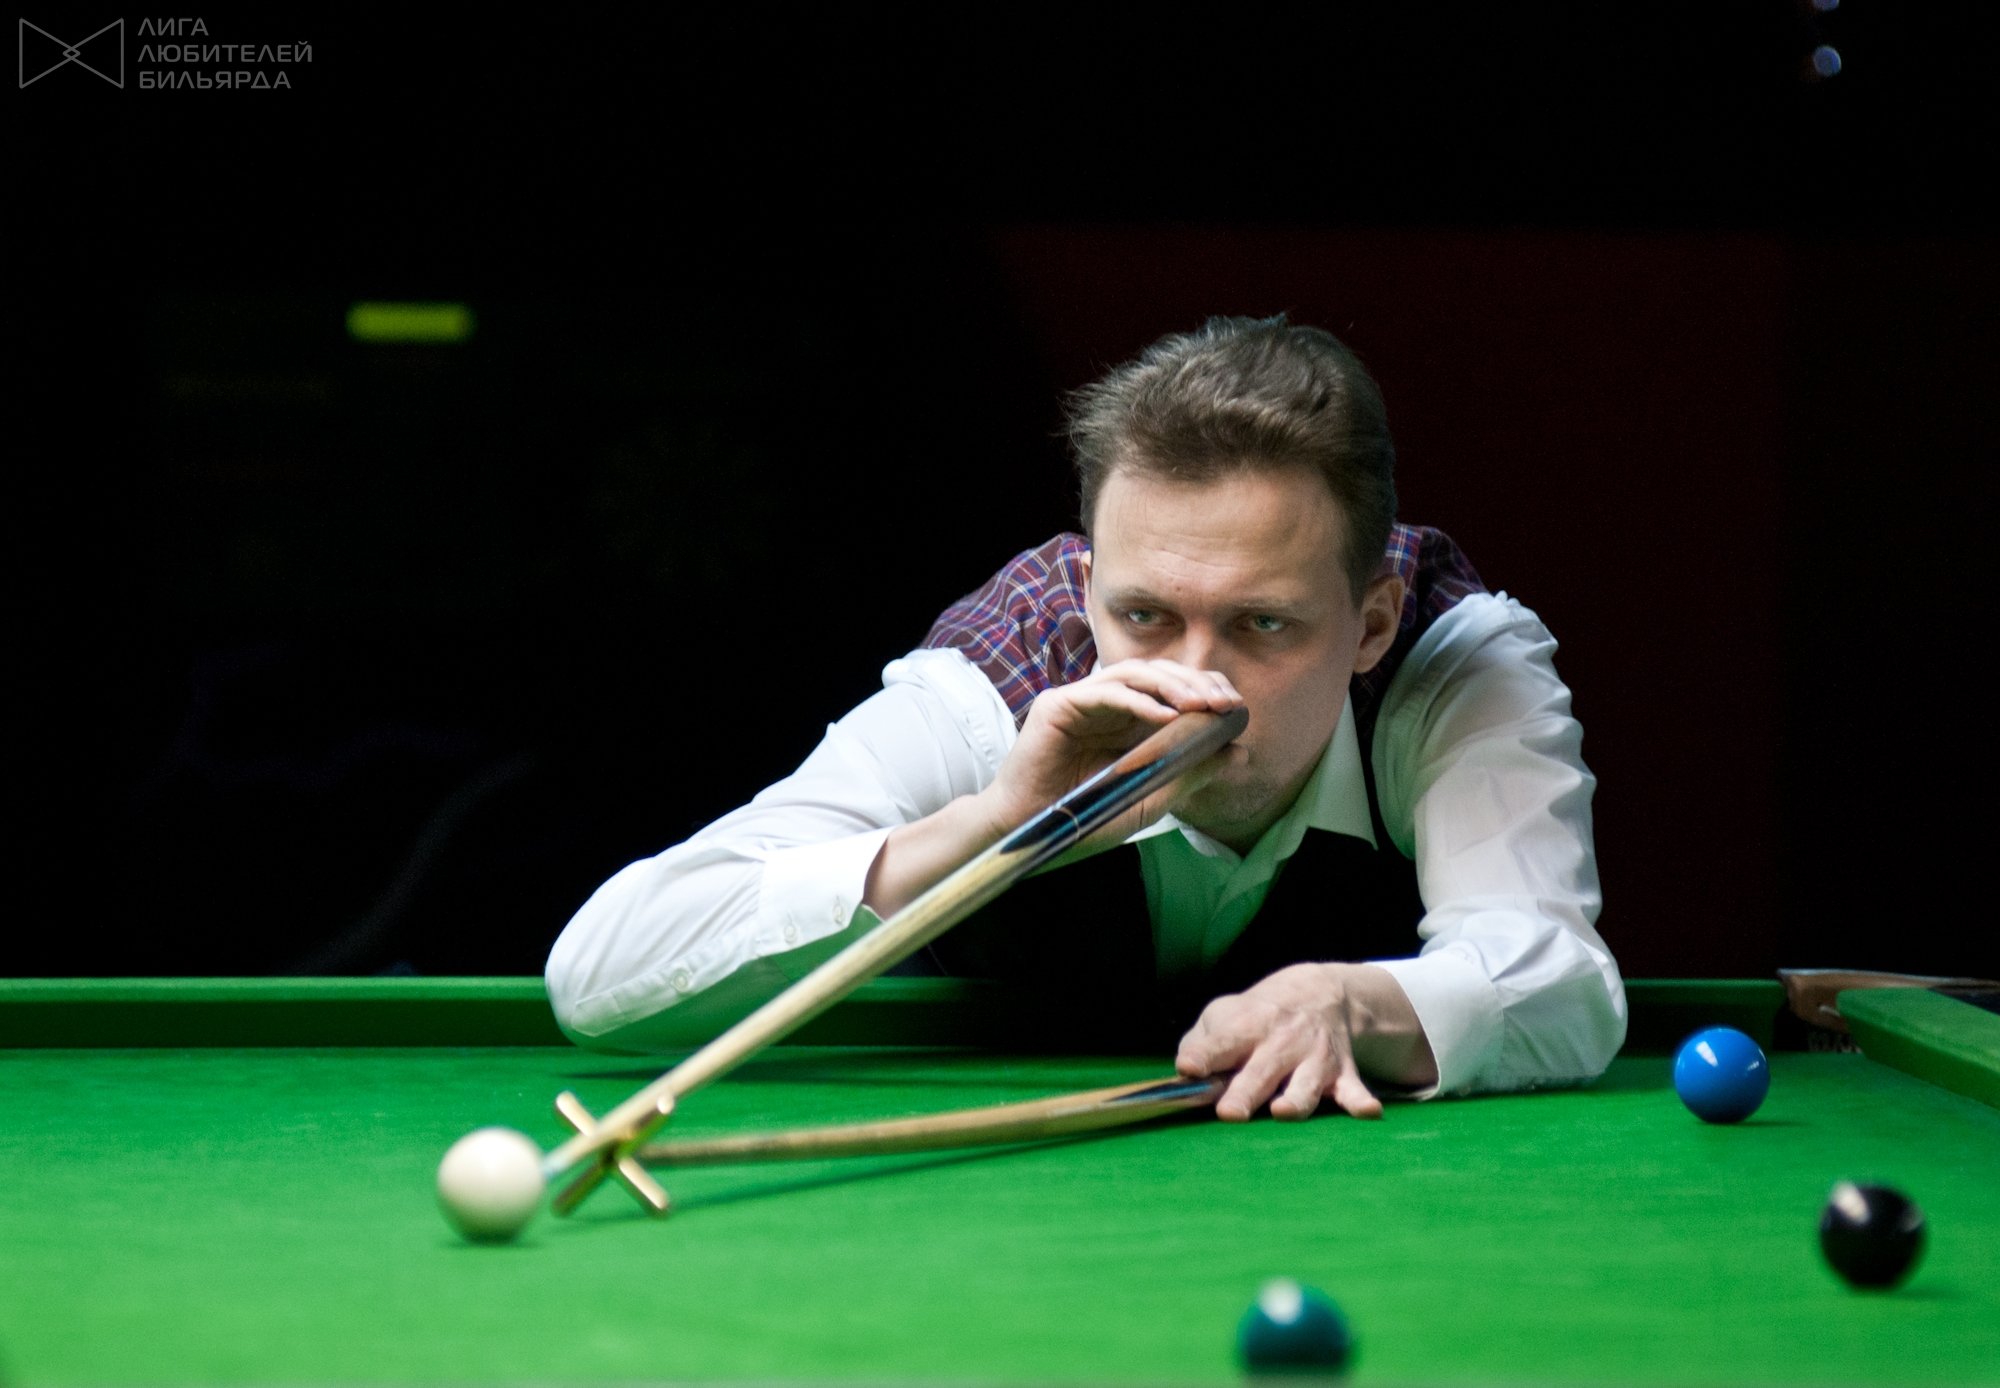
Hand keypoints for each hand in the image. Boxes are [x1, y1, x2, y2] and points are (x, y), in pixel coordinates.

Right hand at [982, 659, 1245, 842]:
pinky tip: (1166, 716)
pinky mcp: (1057, 706)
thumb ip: (1189, 774)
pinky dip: (1138, 700)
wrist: (1028, 836)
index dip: (1205, 690)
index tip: (1236, 710)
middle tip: (1225, 704)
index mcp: (1127, 722)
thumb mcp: (1149, 799)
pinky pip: (1104, 691)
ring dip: (1172, 685)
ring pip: (1133, 673)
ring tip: (1202, 705)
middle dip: (1196, 684)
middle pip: (1158, 674)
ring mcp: (1081, 701)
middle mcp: (1106, 705)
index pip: (1172, 689)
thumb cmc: (1082, 820)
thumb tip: (1238, 753)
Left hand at [1175, 963, 1437, 1121]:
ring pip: (1306, 1084)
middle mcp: (1280, 1042)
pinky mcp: (1341, 1073)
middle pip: (1261, 1071)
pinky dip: (1360, 1101)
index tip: (1189, 1068)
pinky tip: (1368, 1110)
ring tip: (1282, 1111)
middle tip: (1229, 1112)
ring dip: (1296, 1099)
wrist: (1319, 993)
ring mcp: (1313, 1059)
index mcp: (1246, 1026)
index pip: (1221, 1041)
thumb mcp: (1223, 1014)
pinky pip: (1353, 1090)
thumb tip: (1183, 1074)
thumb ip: (1199, 1042)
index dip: (1204, 1055)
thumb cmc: (1257, 1015)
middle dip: (1246, 1092)